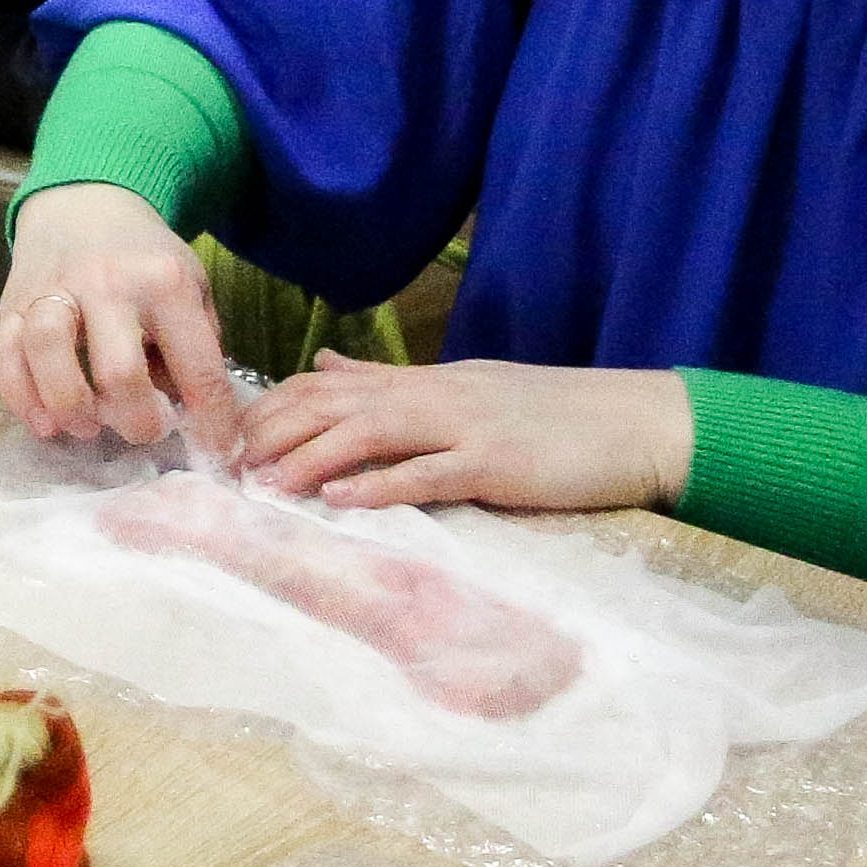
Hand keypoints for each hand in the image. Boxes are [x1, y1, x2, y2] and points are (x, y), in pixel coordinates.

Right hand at [0, 180, 241, 453]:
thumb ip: (199, 347)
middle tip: (143, 430)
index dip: (212, 423)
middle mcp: (107, 284)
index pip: (197, 369)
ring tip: (88, 425)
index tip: (217, 451)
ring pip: (48, 353)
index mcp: (165, 282)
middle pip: (118, 372)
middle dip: (136, 421)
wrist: (86, 204)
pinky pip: (3, 356)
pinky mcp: (11, 302)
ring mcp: (53, 290)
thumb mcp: (194, 287)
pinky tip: (44, 420)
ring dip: (70, 407)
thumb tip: (196, 418)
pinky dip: (20, 398)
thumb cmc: (147, 260)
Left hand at [237, 352, 691, 513]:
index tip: (233, 434)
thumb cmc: (554, 415)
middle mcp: (438, 396)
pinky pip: (427, 473)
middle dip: (278, 431)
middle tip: (229, 463)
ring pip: (371, 432)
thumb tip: (324, 367)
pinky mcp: (496, 463)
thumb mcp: (464, 386)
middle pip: (338, 405)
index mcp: (429, 382)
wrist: (637, 422)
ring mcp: (467, 427)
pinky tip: (338, 498)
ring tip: (264, 482)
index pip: (333, 385)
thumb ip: (391, 383)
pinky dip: (379, 484)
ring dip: (311, 457)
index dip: (278, 408)